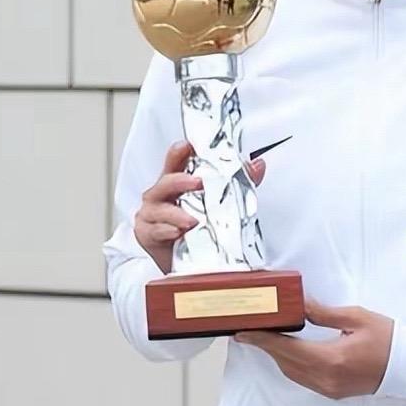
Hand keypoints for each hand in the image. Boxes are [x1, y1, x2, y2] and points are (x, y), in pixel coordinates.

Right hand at [134, 142, 264, 274]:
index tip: (187, 145)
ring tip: (192, 220)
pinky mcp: (148, 234)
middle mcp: (162, 195)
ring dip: (176, 213)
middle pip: (166, 182)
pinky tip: (177, 233)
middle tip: (198, 183)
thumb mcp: (220, 203)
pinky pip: (155, 230)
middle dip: (180, 181)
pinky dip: (167, 231)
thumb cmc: (196, 227)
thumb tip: (257, 166)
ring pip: (159, 208)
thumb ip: (239, 182)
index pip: (176, 162)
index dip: (179, 152)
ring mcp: (152, 214)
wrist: (183, 259)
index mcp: (177, 183)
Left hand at [233, 296, 393, 399]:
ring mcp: (329, 388)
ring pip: (292, 372)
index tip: (244, 331)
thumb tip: (299, 304)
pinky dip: (290, 364)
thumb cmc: (388, 339)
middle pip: (285, 362)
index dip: (263, 340)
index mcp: (332, 359)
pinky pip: (303, 378)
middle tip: (248, 330)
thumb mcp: (356, 318)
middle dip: (265, 346)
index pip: (287, 348)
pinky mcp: (333, 391)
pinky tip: (286, 351)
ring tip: (263, 338)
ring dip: (276, 355)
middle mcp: (326, 379)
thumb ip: (324, 313)